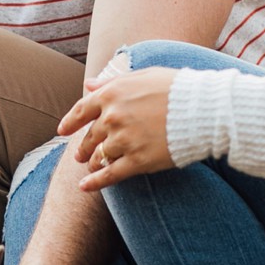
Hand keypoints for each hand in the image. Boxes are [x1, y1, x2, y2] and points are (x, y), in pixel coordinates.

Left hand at [58, 66, 178, 191]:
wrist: (202, 109)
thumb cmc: (177, 88)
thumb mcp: (143, 76)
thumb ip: (113, 82)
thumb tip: (89, 84)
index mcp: (112, 94)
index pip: (81, 110)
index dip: (70, 121)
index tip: (62, 130)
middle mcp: (113, 118)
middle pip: (90, 136)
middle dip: (83, 146)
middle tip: (80, 154)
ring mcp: (124, 141)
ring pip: (100, 156)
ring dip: (93, 163)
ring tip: (92, 167)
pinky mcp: (137, 161)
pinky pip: (109, 175)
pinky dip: (95, 182)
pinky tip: (85, 187)